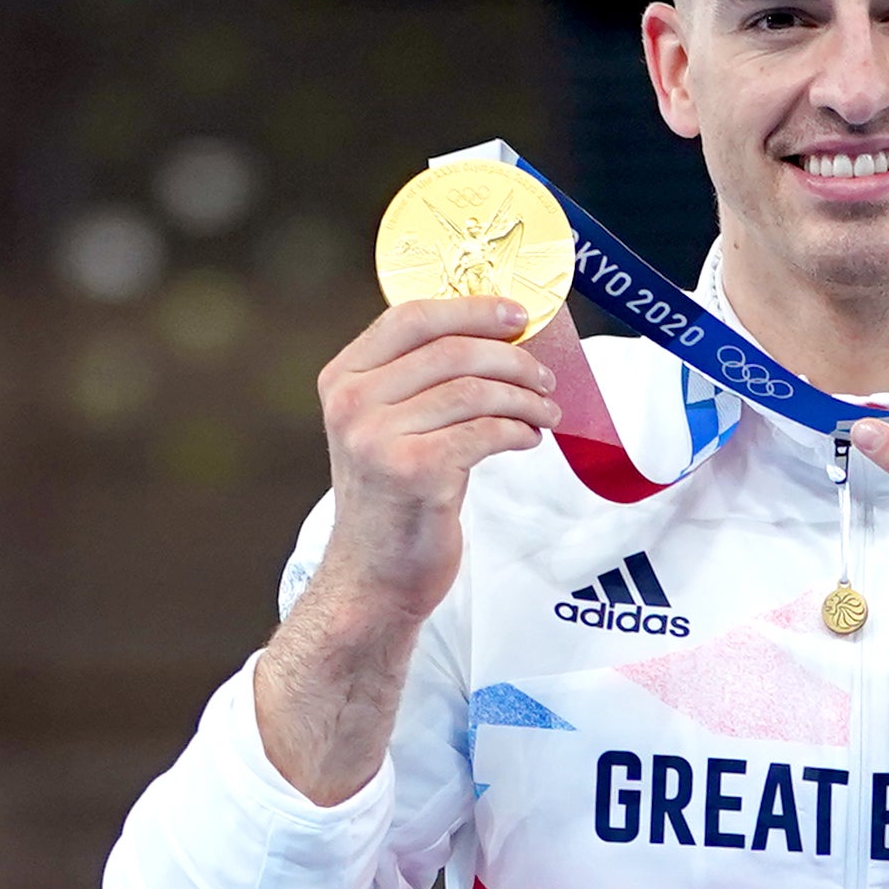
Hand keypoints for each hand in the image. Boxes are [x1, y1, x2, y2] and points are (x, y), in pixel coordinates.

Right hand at [257, 299, 552, 803]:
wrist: (373, 579)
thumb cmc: (393, 500)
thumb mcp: (386, 427)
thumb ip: (419, 380)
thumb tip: (498, 331)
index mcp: (342, 380)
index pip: (411, 317)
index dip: (472, 309)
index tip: (518, 314)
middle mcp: (351, 404)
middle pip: (451, 350)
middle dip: (511, 358)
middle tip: (544, 378)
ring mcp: (377, 439)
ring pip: (473, 390)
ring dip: (523, 398)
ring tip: (545, 413)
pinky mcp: (413, 473)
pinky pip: (484, 432)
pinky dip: (518, 431)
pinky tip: (528, 440)